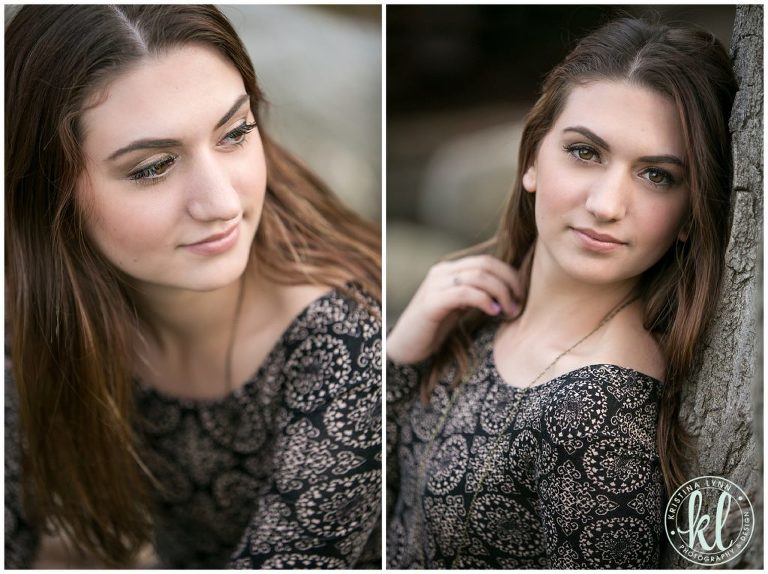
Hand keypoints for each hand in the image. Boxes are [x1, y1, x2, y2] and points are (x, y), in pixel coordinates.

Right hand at [387, 255, 522, 364]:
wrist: (405, 347)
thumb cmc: (434, 329)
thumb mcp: (458, 307)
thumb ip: (475, 294)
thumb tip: (507, 290)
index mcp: (449, 270)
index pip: (486, 261)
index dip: (509, 275)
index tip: (521, 295)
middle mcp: (441, 272)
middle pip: (485, 264)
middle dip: (508, 283)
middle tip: (518, 305)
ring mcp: (435, 285)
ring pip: (478, 276)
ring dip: (500, 293)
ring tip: (509, 311)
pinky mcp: (431, 302)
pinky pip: (465, 292)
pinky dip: (484, 300)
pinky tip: (494, 313)